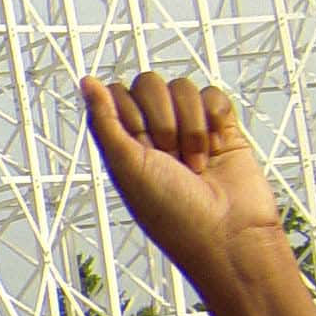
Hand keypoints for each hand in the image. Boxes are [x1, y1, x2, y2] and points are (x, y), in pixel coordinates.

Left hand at [81, 72, 286, 283]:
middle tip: (172, 159)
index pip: (117, 94)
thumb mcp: (127, 168)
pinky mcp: (222, 128)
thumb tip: (85, 80)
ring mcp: (189, 128)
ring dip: (191, 127)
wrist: (229, 236)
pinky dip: (215, 120)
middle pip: (150, 84)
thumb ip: (105, 122)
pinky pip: (213, 95)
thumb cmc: (173, 213)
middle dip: (163, 121)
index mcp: (126, 143)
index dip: (130, 112)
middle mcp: (155, 133)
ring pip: (183, 88)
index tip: (142, 146)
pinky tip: (217, 149)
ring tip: (197, 164)